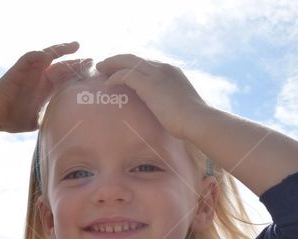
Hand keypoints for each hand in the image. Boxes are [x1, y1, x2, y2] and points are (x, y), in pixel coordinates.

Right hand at [0, 42, 91, 133]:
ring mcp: (30, 71)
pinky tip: (49, 53)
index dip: (78, 74)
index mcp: (45, 88)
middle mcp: (40, 76)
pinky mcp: (18, 69)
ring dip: (61, 49)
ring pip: (48, 55)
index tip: (92, 74)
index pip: (66, 77)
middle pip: (61, 64)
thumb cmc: (12, 120)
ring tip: (75, 46)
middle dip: (76, 62)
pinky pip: (29, 57)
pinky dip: (39, 54)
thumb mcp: (37, 121)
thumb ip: (49, 120)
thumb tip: (62, 132)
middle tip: (92, 60)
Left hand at [95, 54, 209, 140]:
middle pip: (135, 58)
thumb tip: (165, 114)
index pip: (147, 63)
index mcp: (172, 72)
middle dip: (118, 60)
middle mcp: (163, 68)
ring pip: (127, 61)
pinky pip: (125, 75)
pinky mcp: (149, 84)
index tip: (121, 70)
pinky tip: (107, 84)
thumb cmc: (191, 121)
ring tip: (100, 70)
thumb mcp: (179, 107)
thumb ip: (169, 104)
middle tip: (105, 65)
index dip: (132, 66)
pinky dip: (115, 78)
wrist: (197, 120)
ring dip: (112, 64)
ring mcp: (156, 74)